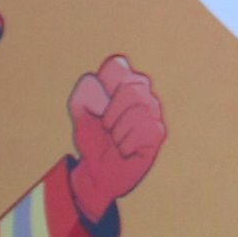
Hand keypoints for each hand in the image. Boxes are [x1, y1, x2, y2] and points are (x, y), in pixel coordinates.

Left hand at [62, 55, 165, 223]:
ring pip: (137, 110)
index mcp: (122, 79)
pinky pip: (144, 130)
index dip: (102, 86)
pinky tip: (125, 149)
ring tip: (116, 139)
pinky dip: (126, 144)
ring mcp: (153, 110)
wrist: (97, 171)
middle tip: (106, 126)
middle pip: (128, 87)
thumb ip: (84, 94)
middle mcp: (142, 90)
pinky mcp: (158, 132)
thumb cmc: (92, 137)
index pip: (116, 65)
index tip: (97, 106)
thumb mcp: (79, 113)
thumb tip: (104, 92)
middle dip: (110, 112)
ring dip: (118, 131)